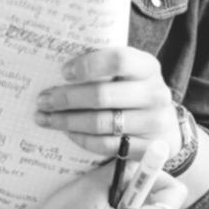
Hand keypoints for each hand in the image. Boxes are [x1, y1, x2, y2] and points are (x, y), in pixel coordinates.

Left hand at [35, 46, 181, 164]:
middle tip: (43, 100)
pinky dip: (82, 139)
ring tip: (46, 118)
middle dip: (66, 98)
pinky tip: (68, 133)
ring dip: (67, 121)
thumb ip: (104, 68)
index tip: (63, 72)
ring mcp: (154, 123)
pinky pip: (106, 145)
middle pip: (103, 96)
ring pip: (101, 123)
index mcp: (149, 67)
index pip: (118, 60)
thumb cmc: (135, 92)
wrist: (165, 126)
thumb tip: (58, 67)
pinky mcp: (148, 148)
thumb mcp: (129, 74)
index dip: (88, 65)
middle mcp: (156, 94)